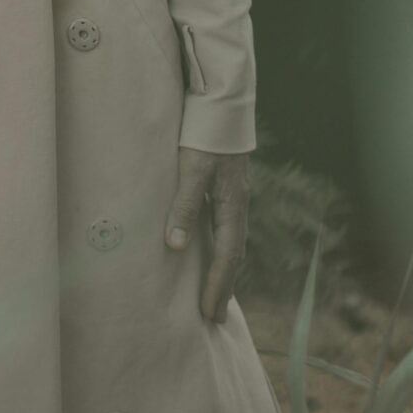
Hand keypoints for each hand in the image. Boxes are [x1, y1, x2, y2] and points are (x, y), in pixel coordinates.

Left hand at [165, 144, 250, 320]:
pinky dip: (217, 245)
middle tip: (214, 317)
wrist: (221, 96)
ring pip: (230, 240)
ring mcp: (233, 194)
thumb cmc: (205, 131)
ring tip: (213, 292)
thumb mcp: (192, 167)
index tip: (209, 315)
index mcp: (233, 205)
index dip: (218, 286)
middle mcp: (237, 204)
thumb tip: (175, 247)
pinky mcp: (224, 184)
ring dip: (222, 268)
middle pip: (233, 253)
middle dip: (224, 285)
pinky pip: (223, 225)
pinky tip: (206, 248)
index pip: (227, 256)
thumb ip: (184, 204)